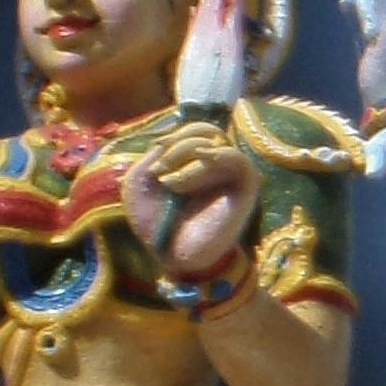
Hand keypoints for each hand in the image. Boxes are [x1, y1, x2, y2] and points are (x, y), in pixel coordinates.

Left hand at [124, 125, 258, 280]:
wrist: (172, 253)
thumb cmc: (155, 220)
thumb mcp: (139, 182)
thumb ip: (153, 155)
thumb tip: (170, 138)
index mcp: (193, 161)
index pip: (195, 132)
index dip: (175, 134)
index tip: (156, 147)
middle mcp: (215, 165)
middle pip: (208, 132)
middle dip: (180, 143)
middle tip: (159, 169)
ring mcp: (231, 175)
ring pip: (217, 144)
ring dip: (188, 155)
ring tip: (170, 184)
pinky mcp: (246, 187)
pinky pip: (238, 160)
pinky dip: (221, 154)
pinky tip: (204, 157)